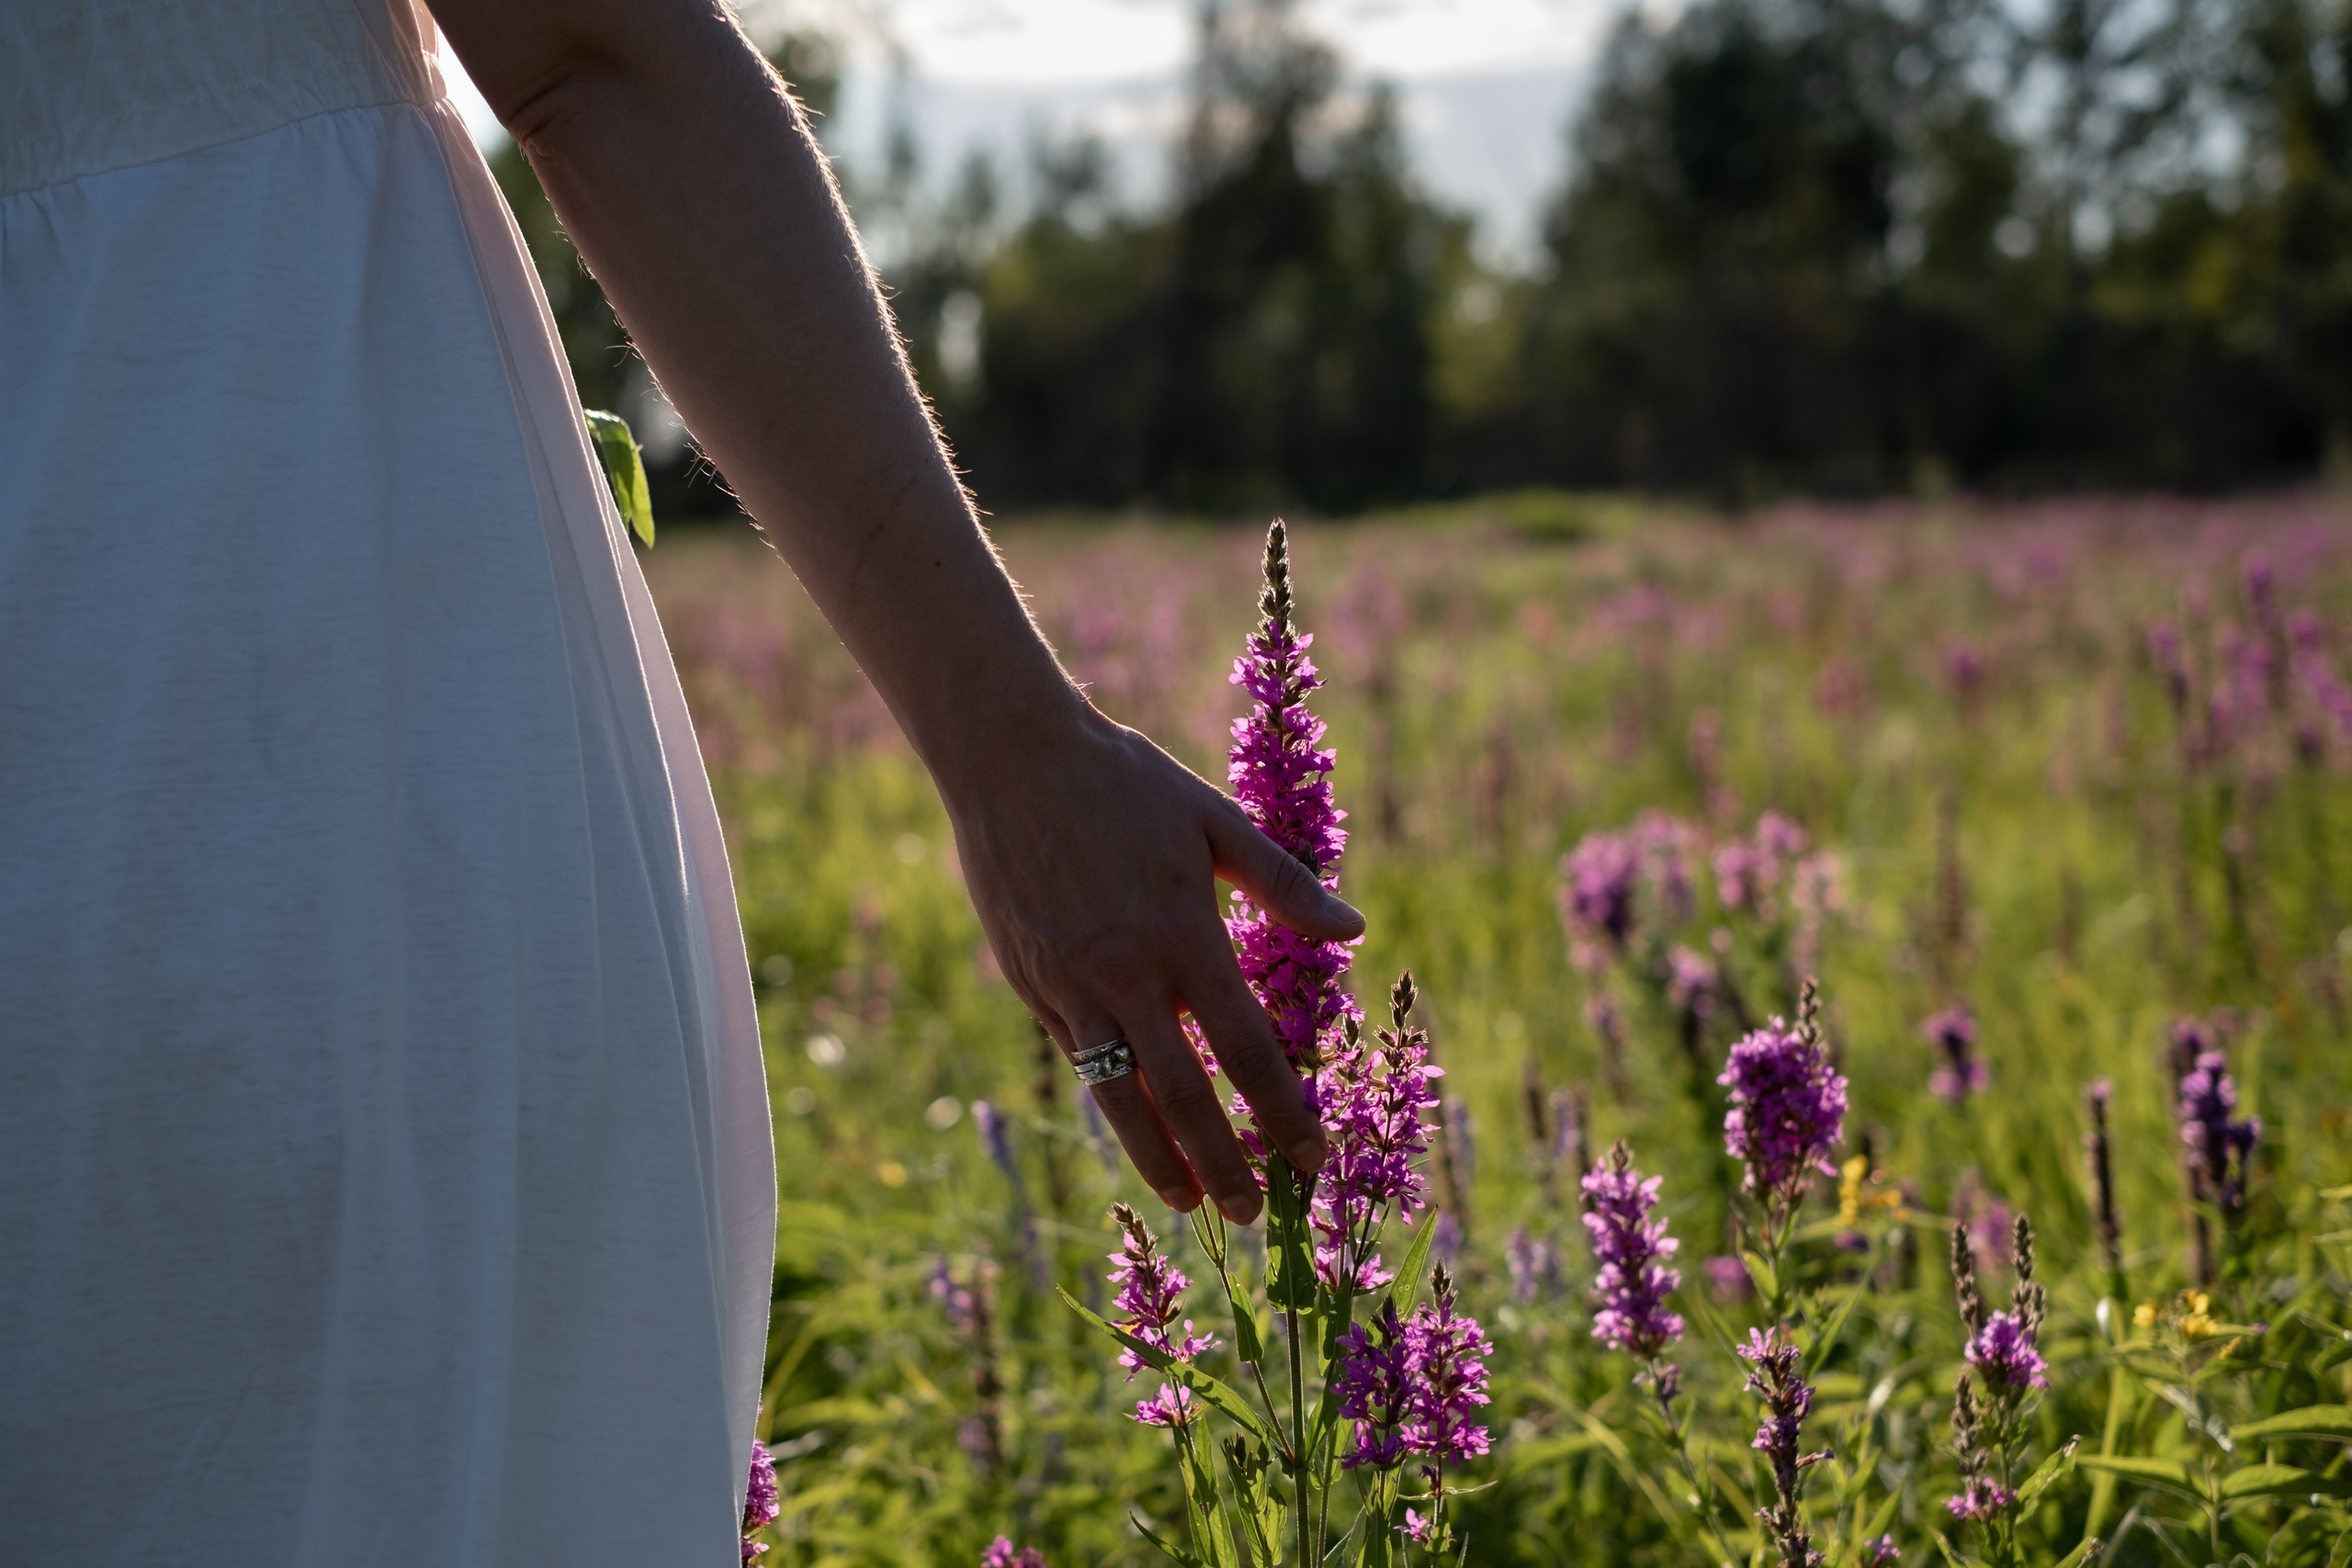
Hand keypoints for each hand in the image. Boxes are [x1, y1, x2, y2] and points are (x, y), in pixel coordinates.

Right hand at [944, 709, 1362, 1222]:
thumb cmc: (1124, 781)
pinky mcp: (1032, 986)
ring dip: (1159, 1159)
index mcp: (1183, 934)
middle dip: (1223, 1162)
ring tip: (1190, 1202)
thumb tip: (1355, 930)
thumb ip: (1283, 884)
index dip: (1282, 1111)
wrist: (1010, 759)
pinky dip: (1112, 1103)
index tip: (1310, 1156)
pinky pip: (1080, 1060)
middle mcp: (1126, 973)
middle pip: (1183, 1096)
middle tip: (1252, 1214)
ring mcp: (1070, 986)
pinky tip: (1138, 1131)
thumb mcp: (1213, 819)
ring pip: (1120, 1096)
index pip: (1246, 1049)